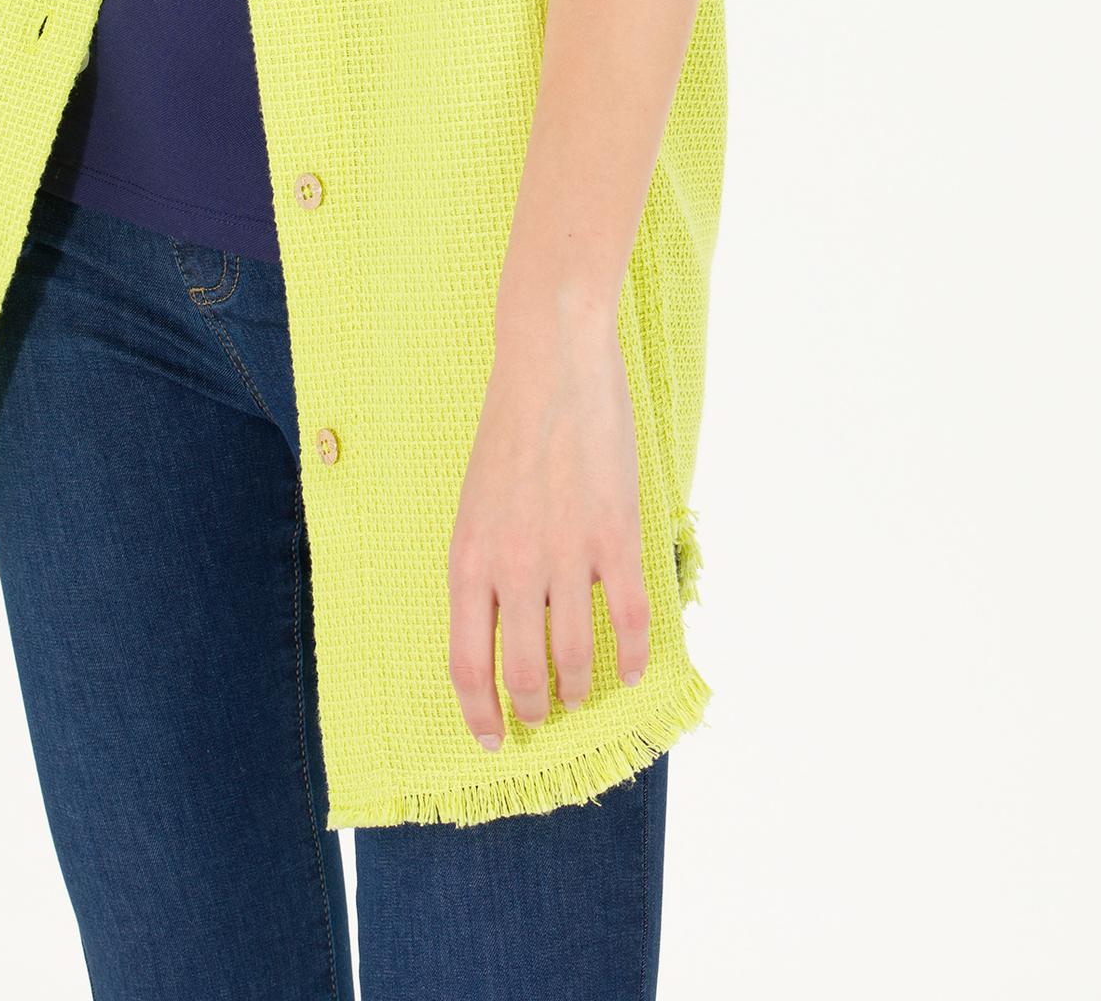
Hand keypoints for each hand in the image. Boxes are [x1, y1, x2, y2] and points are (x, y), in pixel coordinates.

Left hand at [447, 297, 650, 748]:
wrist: (549, 363)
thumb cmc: (508, 428)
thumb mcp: (475, 503)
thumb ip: (486, 564)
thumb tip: (498, 624)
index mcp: (468, 558)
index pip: (466, 663)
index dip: (478, 711)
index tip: (490, 737)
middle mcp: (513, 567)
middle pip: (522, 674)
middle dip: (531, 708)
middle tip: (539, 717)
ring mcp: (567, 555)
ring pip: (575, 657)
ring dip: (578, 689)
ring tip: (579, 694)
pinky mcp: (615, 536)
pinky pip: (630, 618)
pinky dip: (634, 654)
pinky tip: (634, 667)